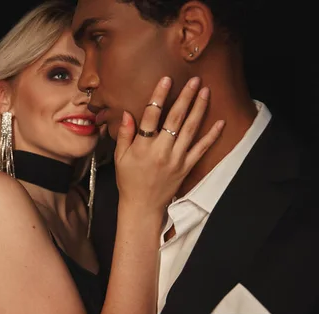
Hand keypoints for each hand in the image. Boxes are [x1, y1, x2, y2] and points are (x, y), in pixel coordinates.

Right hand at [113, 76, 223, 212]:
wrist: (143, 206)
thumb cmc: (129, 180)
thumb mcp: (120, 157)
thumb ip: (124, 135)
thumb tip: (127, 114)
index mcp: (143, 147)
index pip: (151, 116)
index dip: (159, 96)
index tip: (166, 80)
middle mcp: (161, 151)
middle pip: (175, 119)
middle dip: (185, 97)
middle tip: (194, 80)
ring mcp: (176, 159)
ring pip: (190, 129)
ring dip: (199, 109)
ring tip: (205, 91)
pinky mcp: (186, 167)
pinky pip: (201, 149)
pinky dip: (212, 136)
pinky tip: (220, 122)